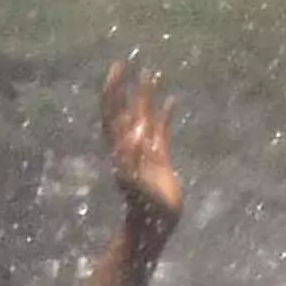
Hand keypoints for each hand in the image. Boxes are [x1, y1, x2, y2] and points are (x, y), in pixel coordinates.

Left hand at [101, 55, 181, 228]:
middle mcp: (130, 144)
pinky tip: (172, 100)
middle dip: (125, 86)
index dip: (113, 90)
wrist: (155, 223)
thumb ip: (130, 163)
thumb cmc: (144, 207)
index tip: (117, 69)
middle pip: (125, 108)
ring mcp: (145, 148)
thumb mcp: (135, 185)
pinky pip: (162, 129)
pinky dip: (165, 114)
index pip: (113, 112)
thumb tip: (130, 138)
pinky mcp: (161, 155)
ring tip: (151, 73)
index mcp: (121, 147)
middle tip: (127, 62)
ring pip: (145, 115)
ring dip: (146, 95)